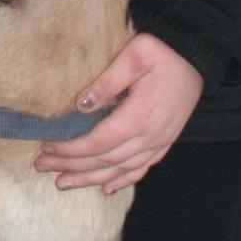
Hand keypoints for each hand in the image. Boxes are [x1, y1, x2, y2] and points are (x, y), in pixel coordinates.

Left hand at [34, 33, 203, 194]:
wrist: (197, 56)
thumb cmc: (163, 52)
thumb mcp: (133, 56)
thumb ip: (107, 81)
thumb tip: (81, 105)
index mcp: (139, 115)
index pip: (98, 141)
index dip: (71, 149)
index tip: (47, 147)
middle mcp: (150, 135)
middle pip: (106, 160)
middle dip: (72, 166)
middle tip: (42, 166)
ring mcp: (160, 141)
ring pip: (122, 169)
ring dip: (91, 178)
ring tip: (63, 183)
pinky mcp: (165, 141)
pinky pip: (142, 168)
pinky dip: (123, 180)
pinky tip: (107, 188)